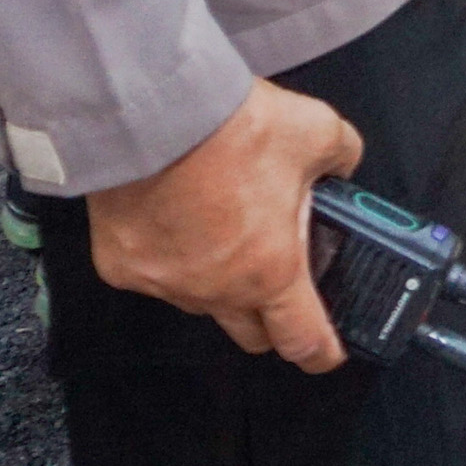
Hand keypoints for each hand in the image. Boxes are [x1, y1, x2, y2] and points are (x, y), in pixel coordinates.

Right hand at [85, 79, 364, 371]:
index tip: (327, 351)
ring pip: (201, 301)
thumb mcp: (316, 132)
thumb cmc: (230, 128)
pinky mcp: (123, 268)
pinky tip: (176, 216)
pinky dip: (171, 255)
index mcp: (271, 270)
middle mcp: (217, 289)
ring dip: (218, 280)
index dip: (322, 351)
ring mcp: (166, 284)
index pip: (303, 340)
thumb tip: (342, 165)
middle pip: (251, 333)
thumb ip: (342, 158)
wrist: (152, 115)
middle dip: (270, 315)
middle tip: (279, 273)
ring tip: (224, 226)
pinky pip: (155, 275)